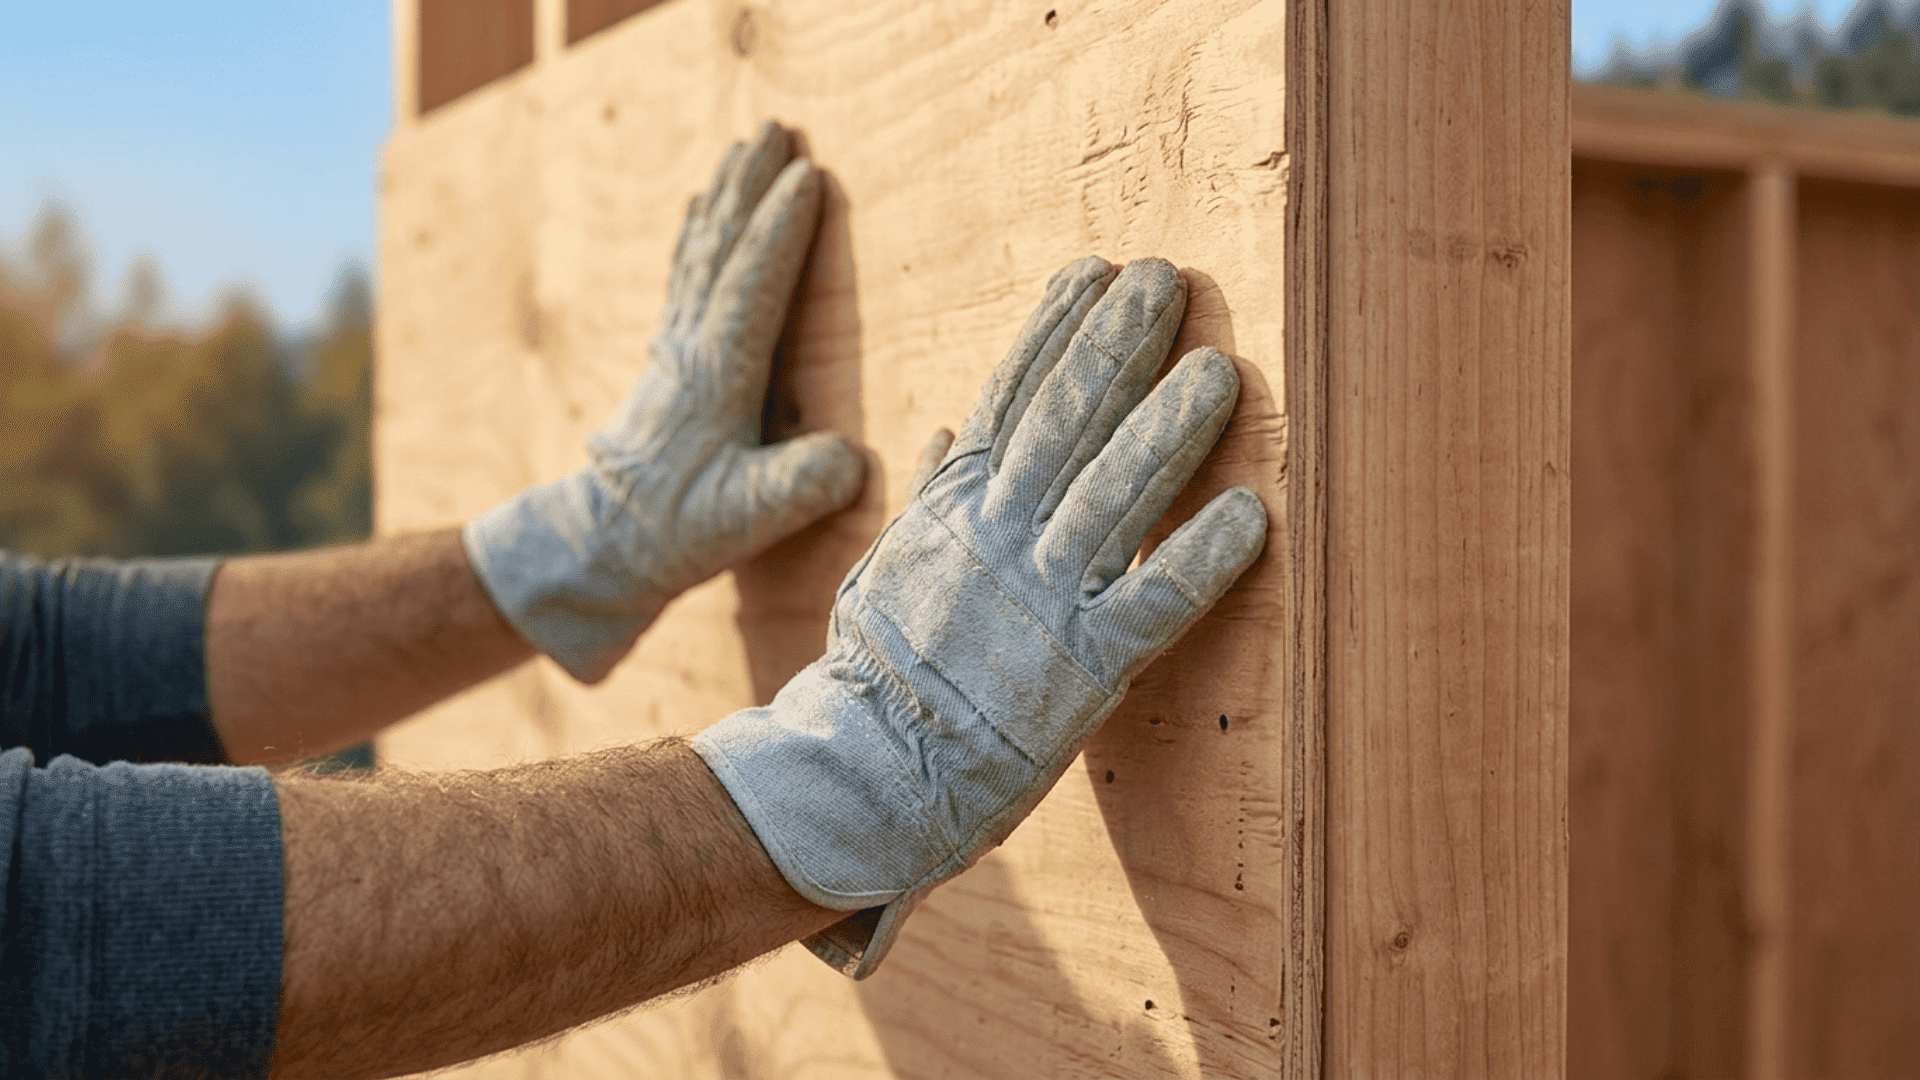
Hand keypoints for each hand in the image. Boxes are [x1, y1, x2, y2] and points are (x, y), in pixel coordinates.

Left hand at [465, 123, 865, 682]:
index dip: (782, 229)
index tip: (810, 175)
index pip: (753, 285)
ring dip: (727, 197)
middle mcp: (692, 349)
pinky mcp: (670, 365)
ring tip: (745, 148)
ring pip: (702, 252)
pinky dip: (698, 234)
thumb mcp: (745, 521)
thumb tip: (852, 460)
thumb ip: (799, 488)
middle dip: (751, 186)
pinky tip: (700, 210)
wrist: (601, 549)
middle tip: (776, 129)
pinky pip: (686, 278)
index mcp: (717, 376)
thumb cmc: (675, 534)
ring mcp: (676, 352)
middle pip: (723, 247)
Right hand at [694, 256, 1267, 976]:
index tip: (1094, 270)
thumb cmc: (879, 672)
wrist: (867, 773)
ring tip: (1218, 371)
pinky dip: (1201, 560)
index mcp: (953, 509)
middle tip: (1166, 281)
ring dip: (1168, 432)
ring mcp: (1042, 601)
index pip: (1008, 399)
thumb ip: (929, 495)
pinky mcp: (1084, 670)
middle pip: (1066, 426)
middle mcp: (998, 540)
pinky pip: (1155, 605)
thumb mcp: (887, 566)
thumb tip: (946, 428)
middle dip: (1117, 347)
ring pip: (1115, 499)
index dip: (1053, 331)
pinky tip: (1248, 513)